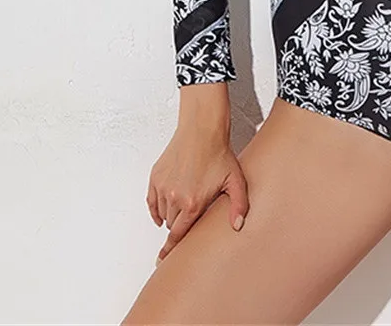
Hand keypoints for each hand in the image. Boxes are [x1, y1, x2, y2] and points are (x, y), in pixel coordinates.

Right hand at [146, 125, 248, 262]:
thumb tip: (237, 227)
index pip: (179, 235)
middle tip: (190, 216)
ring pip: (163, 213)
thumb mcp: (236, 180)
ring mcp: (163, 187)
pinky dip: (157, 207)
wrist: (202, 130)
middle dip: (180, 224)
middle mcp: (174, 198)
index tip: (164, 260)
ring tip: (186, 201)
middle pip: (172, 225)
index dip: (172, 249)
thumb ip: (238, 205)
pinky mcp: (155, 178)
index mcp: (192, 204)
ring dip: (171, 213)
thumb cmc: (219, 154)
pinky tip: (165, 207)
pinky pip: (152, 201)